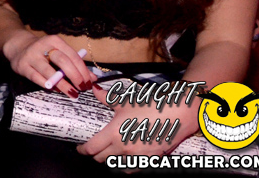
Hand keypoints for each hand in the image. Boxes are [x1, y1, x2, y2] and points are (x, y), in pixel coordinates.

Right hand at [2, 32, 94, 95]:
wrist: (19, 47)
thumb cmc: (44, 52)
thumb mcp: (58, 52)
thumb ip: (75, 64)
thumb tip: (92, 79)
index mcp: (54, 41)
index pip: (72, 55)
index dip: (83, 70)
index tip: (89, 82)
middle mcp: (43, 46)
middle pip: (62, 61)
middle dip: (75, 76)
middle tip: (82, 88)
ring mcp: (31, 56)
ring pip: (49, 72)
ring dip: (63, 84)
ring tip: (72, 93)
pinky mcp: (22, 66)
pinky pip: (37, 78)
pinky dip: (48, 85)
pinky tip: (56, 90)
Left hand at [78, 83, 197, 161]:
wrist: (178, 114)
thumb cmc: (150, 105)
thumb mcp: (126, 101)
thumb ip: (107, 97)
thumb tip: (94, 89)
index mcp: (114, 134)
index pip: (92, 148)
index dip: (83, 149)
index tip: (80, 148)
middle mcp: (124, 149)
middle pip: (101, 159)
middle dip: (95, 155)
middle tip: (94, 149)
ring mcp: (137, 157)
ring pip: (115, 165)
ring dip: (110, 160)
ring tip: (109, 153)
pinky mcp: (149, 161)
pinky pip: (131, 169)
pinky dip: (125, 166)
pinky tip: (125, 159)